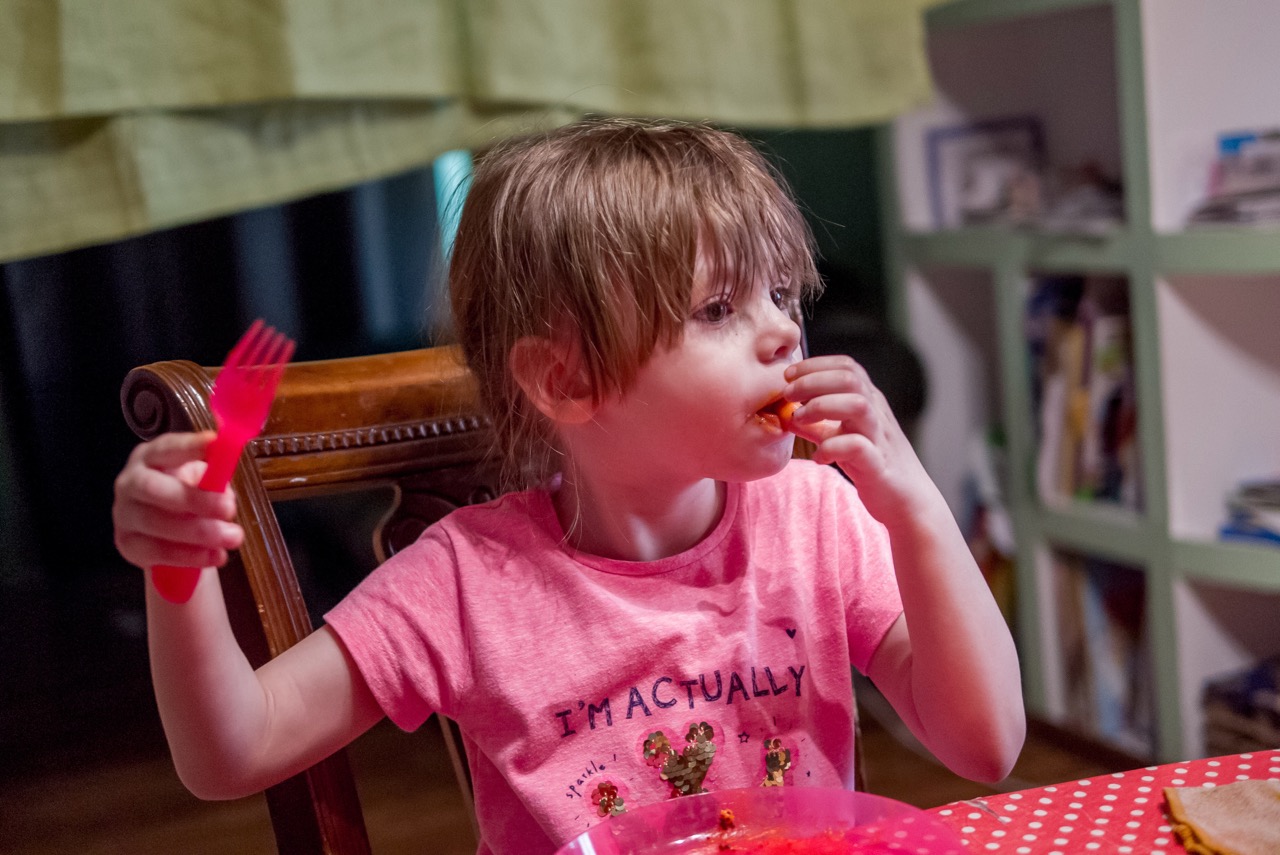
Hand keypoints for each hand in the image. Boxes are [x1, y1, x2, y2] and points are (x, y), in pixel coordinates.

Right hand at [112, 432, 242, 570]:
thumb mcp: (203, 480)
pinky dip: (189, 555)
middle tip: (229, 510)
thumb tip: (226, 493)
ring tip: (232, 537)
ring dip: (198, 532)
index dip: (189, 446)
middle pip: (152, 488)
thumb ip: (214, 479)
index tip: (215, 444)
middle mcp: (131, 481)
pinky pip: (156, 551)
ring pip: (154, 522)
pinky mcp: (127, 543)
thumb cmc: (187, 494)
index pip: (166, 447)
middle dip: (193, 499)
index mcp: (151, 457)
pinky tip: (216, 555)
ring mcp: (124, 513)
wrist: (167, 531)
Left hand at [783, 355, 938, 529]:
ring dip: (821, 406)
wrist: (907, 500)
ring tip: (799, 420)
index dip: (814, 365)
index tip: (788, 375)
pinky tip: (819, 456)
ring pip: (857, 405)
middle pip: (849, 378)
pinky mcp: (878, 464)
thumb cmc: (872, 465)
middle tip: (787, 395)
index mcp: (870, 401)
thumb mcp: (842, 438)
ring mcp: (879, 437)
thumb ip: (818, 426)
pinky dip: (832, 448)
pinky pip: (857, 446)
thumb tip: (787, 415)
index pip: (846, 366)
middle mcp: (877, 413)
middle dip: (812, 381)